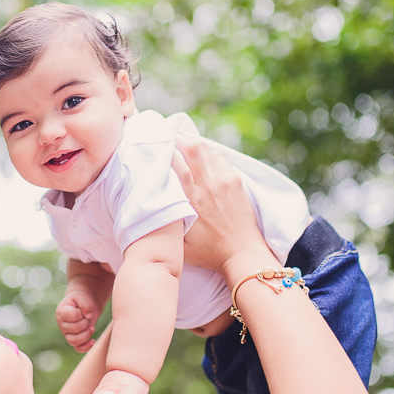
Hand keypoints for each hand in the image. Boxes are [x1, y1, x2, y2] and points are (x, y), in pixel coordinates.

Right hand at [56, 291, 100, 351]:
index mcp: (61, 312)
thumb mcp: (83, 297)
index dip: (81, 313)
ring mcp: (66, 333)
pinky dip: (85, 347)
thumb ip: (86, 304)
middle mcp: (61, 324)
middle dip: (85, 323)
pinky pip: (78, 348)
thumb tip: (88, 317)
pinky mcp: (73, 339)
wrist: (84, 304)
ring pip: (74, 341)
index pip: (73, 316)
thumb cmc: (82, 299)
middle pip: (74, 329)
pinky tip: (93, 341)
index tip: (82, 309)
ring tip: (92, 327)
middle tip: (88, 317)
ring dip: (86, 335)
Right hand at [170, 135, 269, 276]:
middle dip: (179, 139)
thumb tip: (151, 207)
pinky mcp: (236, 182)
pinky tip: (203, 161)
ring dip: (194, 146)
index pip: (177, 164)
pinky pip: (221, 158)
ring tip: (185, 149)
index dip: (166, 151)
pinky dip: (210, 155)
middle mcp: (209, 187)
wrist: (242, 254)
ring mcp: (225, 182)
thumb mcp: (180, 244)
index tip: (157, 149)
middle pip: (193, 148)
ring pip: (208, 150)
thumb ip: (165, 224)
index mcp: (192, 200)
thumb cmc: (209, 252)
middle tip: (170, 140)